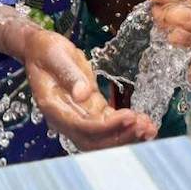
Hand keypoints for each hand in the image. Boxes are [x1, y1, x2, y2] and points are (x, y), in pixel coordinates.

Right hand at [24, 27, 156, 150]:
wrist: (41, 48)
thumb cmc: (45, 50)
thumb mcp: (55, 56)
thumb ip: (70, 75)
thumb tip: (82, 95)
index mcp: (53, 107)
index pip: (82, 127)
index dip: (107, 126)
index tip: (129, 116)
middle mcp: (65, 118)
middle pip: (94, 140)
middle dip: (120, 136)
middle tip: (143, 126)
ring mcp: (78, 115)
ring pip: (103, 136)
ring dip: (126, 135)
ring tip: (150, 127)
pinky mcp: (90, 109)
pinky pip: (109, 123)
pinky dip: (126, 125)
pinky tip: (144, 121)